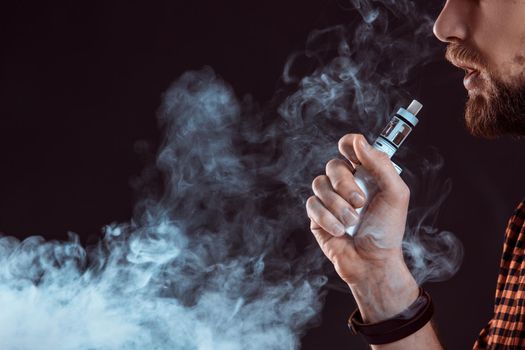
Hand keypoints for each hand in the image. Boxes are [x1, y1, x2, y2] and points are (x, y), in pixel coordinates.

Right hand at [306, 133, 410, 285]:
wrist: (373, 263)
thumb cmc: (388, 230)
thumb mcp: (395, 194)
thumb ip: (380, 164)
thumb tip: (358, 140)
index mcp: (366, 174)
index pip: (351, 147)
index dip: (348, 144)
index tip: (351, 151)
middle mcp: (346, 183)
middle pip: (333, 165)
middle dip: (345, 184)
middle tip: (359, 202)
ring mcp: (330, 199)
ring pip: (320, 184)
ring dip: (338, 206)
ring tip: (352, 222)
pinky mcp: (316, 215)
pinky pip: (312, 205)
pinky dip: (327, 219)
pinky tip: (340, 231)